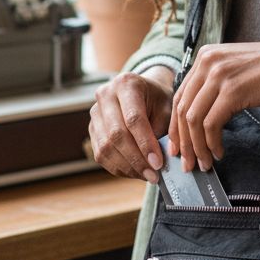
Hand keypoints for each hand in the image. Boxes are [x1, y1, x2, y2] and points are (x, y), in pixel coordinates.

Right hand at [89, 66, 174, 183]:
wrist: (143, 92)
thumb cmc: (158, 100)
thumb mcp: (167, 108)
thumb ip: (164, 131)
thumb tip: (160, 162)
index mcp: (126, 84)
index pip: (133, 119)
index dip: (145, 144)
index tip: (158, 163)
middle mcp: (105, 95)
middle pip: (116, 134)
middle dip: (136, 159)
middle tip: (153, 174)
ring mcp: (95, 112)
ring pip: (106, 147)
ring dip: (127, 167)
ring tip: (147, 176)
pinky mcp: (92, 129)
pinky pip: (101, 155)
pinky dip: (119, 168)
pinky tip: (135, 172)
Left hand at [168, 35, 259, 172]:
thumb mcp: (237, 68)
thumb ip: (216, 83)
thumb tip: (201, 114)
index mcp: (206, 56)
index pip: (180, 95)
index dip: (176, 125)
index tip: (178, 145)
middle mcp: (207, 62)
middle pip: (182, 109)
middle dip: (183, 141)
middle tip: (187, 162)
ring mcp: (219, 75)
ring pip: (193, 119)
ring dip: (197, 147)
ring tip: (205, 162)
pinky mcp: (233, 91)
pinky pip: (211, 124)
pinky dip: (212, 143)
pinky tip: (220, 152)